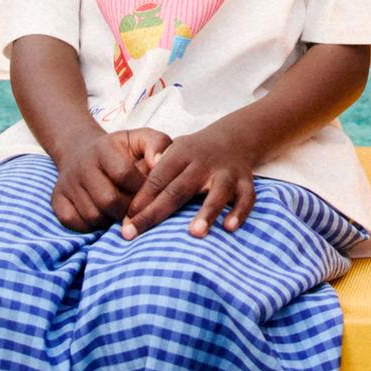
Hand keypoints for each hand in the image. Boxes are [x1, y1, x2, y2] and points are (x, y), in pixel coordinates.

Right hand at [52, 127, 170, 231]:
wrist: (81, 151)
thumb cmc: (120, 150)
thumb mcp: (140, 139)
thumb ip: (158, 144)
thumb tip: (159, 163)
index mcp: (104, 148)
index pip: (124, 173)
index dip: (141, 188)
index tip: (149, 191)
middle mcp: (82, 165)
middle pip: (108, 200)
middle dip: (128, 209)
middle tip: (136, 208)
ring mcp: (67, 183)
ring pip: (93, 215)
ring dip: (111, 219)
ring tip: (120, 211)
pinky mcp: (57, 199)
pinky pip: (73, 222)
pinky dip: (90, 226)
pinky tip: (102, 216)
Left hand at [120, 120, 256, 239]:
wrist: (234, 137)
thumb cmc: (194, 154)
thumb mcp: (172, 152)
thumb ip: (153, 172)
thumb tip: (127, 200)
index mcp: (180, 155)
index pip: (156, 179)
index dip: (139, 201)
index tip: (124, 223)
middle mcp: (202, 163)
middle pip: (178, 189)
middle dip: (155, 212)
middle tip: (134, 233)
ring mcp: (226, 173)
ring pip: (218, 192)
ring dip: (206, 212)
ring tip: (194, 233)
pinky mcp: (246, 182)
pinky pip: (246, 198)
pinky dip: (239, 212)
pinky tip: (229, 228)